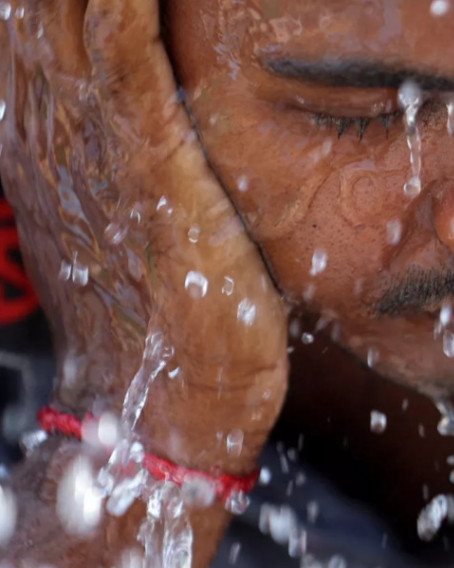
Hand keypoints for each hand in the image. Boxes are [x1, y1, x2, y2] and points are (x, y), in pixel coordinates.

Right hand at [0, 0, 287, 474]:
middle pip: (39, 5)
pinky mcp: (148, 163)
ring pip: (67, 10)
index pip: (41, 14)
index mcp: (49, 127)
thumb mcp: (140, 206)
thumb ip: (133, 141)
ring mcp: (91, 141)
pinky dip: (121, 2)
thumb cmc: (171, 307)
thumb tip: (151, 87)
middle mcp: (50, 122)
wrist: (170, 398)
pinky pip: (124, 49)